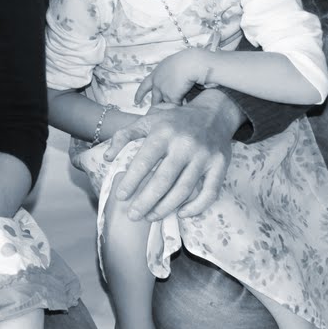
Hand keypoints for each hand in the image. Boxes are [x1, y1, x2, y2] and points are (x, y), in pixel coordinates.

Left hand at [102, 96, 234, 220]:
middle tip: (133, 216)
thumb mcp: (148, 120)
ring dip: (166, 207)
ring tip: (151, 216)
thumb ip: (125, 136)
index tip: (121, 197)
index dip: (131, 181)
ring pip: (184, 189)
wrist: (214, 112)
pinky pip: (209, 192)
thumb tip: (107, 157)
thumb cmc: (176, 120)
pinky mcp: (220, 165)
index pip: (144, 161)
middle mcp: (184, 144)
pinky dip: (197, 207)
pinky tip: (182, 214)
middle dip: (146, 201)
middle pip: (163, 180)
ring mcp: (204, 156)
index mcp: (164, 132)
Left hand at [135, 50, 209, 107]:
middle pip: (154, 99)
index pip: (144, 86)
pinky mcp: (172, 98)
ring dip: (167, 109)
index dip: (140, 94)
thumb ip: (170, 74)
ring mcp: (163, 92)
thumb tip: (175, 81)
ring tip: (169, 116)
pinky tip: (181, 113)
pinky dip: (178, 110)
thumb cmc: (186, 60)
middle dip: (156, 105)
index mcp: (156, 74)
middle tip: (155, 113)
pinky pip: (174, 107)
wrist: (191, 62)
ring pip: (163, 104)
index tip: (136, 102)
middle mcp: (157, 83)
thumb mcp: (172, 65)